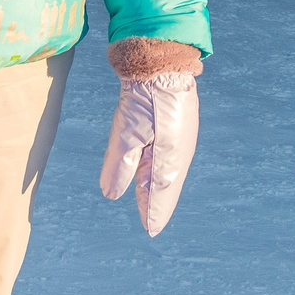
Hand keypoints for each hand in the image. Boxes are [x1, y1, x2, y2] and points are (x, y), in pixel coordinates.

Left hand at [99, 72, 198, 236]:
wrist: (164, 64)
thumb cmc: (145, 99)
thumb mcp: (126, 134)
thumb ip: (119, 166)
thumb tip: (111, 195)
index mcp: (168, 159)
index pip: (159, 193)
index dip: (153, 211)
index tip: (150, 230)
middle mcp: (179, 153)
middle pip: (166, 185)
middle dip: (158, 203)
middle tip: (153, 223)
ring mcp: (183, 139)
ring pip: (170, 171)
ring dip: (161, 187)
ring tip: (154, 202)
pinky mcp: (181, 126)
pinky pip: (173, 157)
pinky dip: (165, 169)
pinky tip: (161, 170)